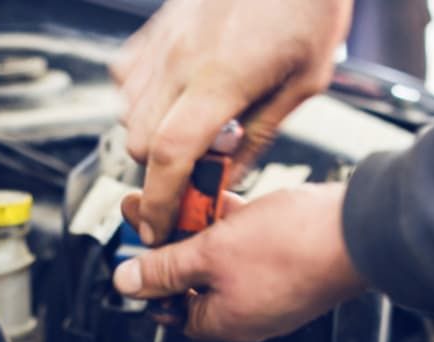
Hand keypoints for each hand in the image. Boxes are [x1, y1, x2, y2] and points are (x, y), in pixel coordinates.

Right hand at [111, 0, 351, 244]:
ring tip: (189, 134)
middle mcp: (181, 60)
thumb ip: (259, 135)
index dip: (159, 203)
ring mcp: (163, 42)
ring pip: (126, 114)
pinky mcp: (156, 27)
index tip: (160, 227)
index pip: (169, 156)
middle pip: (139, 143)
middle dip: (158, 174)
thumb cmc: (307, 5)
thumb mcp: (303, 83)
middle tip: (191, 179)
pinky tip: (173, 99)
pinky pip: (126, 78)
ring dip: (150, 138)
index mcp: (221, 80)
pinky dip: (140, 100)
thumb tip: (228, 175)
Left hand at [113, 183, 366, 341]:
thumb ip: (165, 269)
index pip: (169, 309)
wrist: (357, 230)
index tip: (136, 247)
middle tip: (154, 211)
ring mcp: (267, 285)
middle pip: (192, 278)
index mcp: (223, 323)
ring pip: (218, 255)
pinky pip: (246, 243)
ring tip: (186, 194)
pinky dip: (230, 221)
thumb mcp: (210, 255)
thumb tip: (127, 283)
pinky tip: (222, 195)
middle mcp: (246, 311)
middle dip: (170, 242)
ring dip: (198, 225)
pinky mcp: (285, 260)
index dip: (149, 277)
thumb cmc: (293, 251)